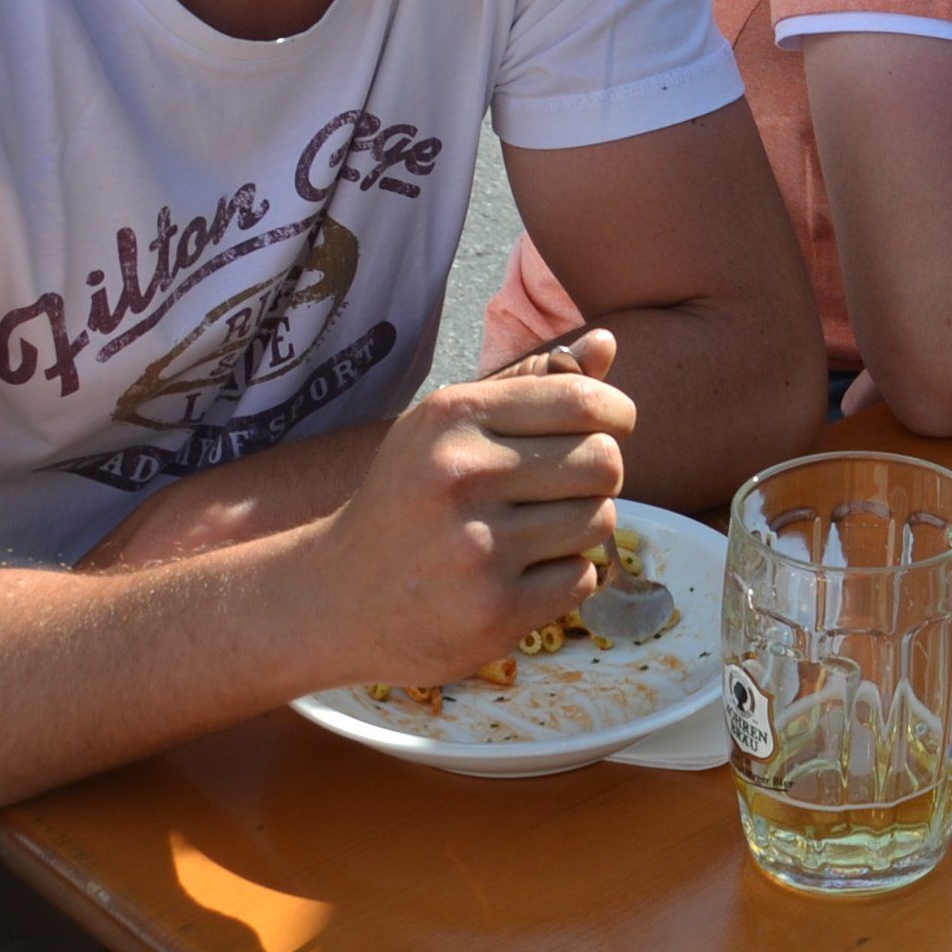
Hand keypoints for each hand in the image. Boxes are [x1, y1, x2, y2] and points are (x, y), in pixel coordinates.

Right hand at [294, 329, 633, 690]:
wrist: (335, 599)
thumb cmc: (408, 500)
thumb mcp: (447, 429)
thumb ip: (529, 384)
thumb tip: (604, 341)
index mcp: (453, 417)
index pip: (584, 399)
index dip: (616, 414)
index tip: (610, 428)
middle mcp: (462, 475)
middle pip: (605, 461)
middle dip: (599, 475)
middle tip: (564, 490)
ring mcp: (478, 547)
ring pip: (601, 519)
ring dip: (582, 529)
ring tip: (535, 534)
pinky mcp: (495, 610)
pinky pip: (583, 578)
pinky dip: (564, 578)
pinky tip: (520, 576)